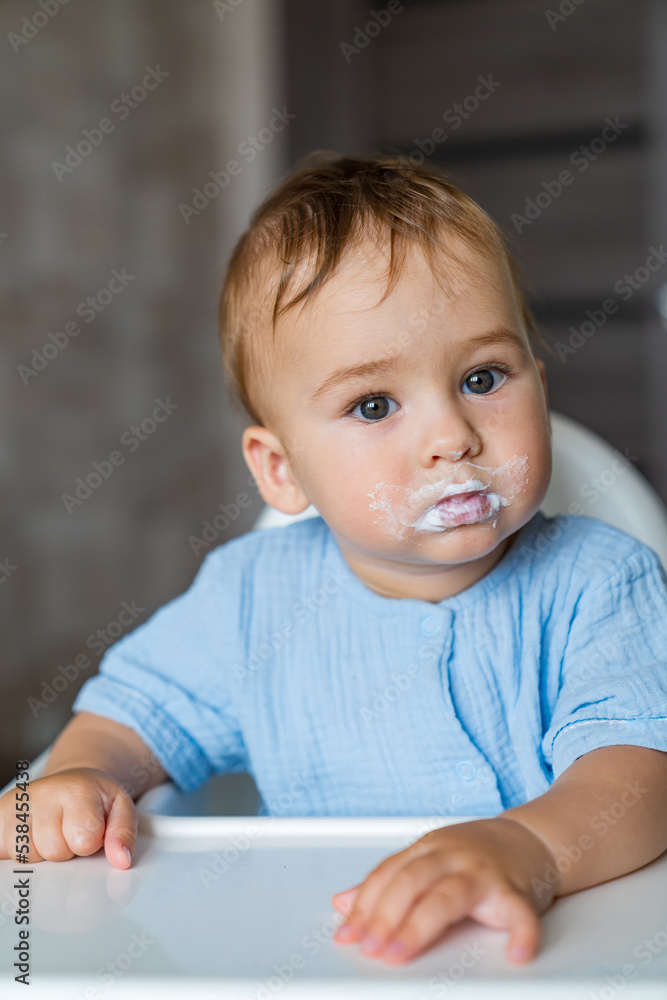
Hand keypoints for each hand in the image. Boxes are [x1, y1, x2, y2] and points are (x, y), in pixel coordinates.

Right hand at [0, 767, 136, 869]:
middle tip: (70, 832)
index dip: (90, 842)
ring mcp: (16, 803)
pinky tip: (33, 838)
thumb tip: (121, 860)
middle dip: (66, 850)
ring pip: (25, 856)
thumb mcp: (121, 808)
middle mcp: (42, 793)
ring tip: (52, 834)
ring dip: (41, 853)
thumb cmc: (95, 797)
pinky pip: (4, 852)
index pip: (83, 838)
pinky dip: (19, 853)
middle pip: (53, 851)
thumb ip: (124, 833)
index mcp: (75, 789)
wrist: (71, 780)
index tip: (93, 830)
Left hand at [331, 817, 555, 965]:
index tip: (348, 935)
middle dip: (385, 916)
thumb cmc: (475, 856)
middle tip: (370, 948)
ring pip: (449, 895)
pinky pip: (519, 911)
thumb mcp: (428, 859)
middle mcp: (453, 856)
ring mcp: (484, 872)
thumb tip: (342, 902)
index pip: (389, 874)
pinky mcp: (517, 890)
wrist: (531, 840)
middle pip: (412, 880)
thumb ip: (388, 882)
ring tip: (400, 953)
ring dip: (420, 926)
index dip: (365, 905)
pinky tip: (515, 953)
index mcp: (428, 849)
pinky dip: (520, 932)